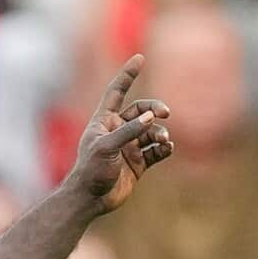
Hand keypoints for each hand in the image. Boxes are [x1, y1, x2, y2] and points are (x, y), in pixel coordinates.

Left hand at [66, 55, 172, 212]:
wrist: (91, 200)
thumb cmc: (91, 171)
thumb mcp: (106, 148)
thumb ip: (129, 131)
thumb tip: (151, 118)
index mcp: (103, 122)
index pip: (116, 92)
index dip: (127, 75)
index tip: (140, 58)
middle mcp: (117, 131)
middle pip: (142, 110)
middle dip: (155, 109)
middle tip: (165, 113)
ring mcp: (129, 147)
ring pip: (152, 131)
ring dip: (161, 132)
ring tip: (162, 140)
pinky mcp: (138, 163)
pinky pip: (157, 150)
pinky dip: (165, 147)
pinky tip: (166, 148)